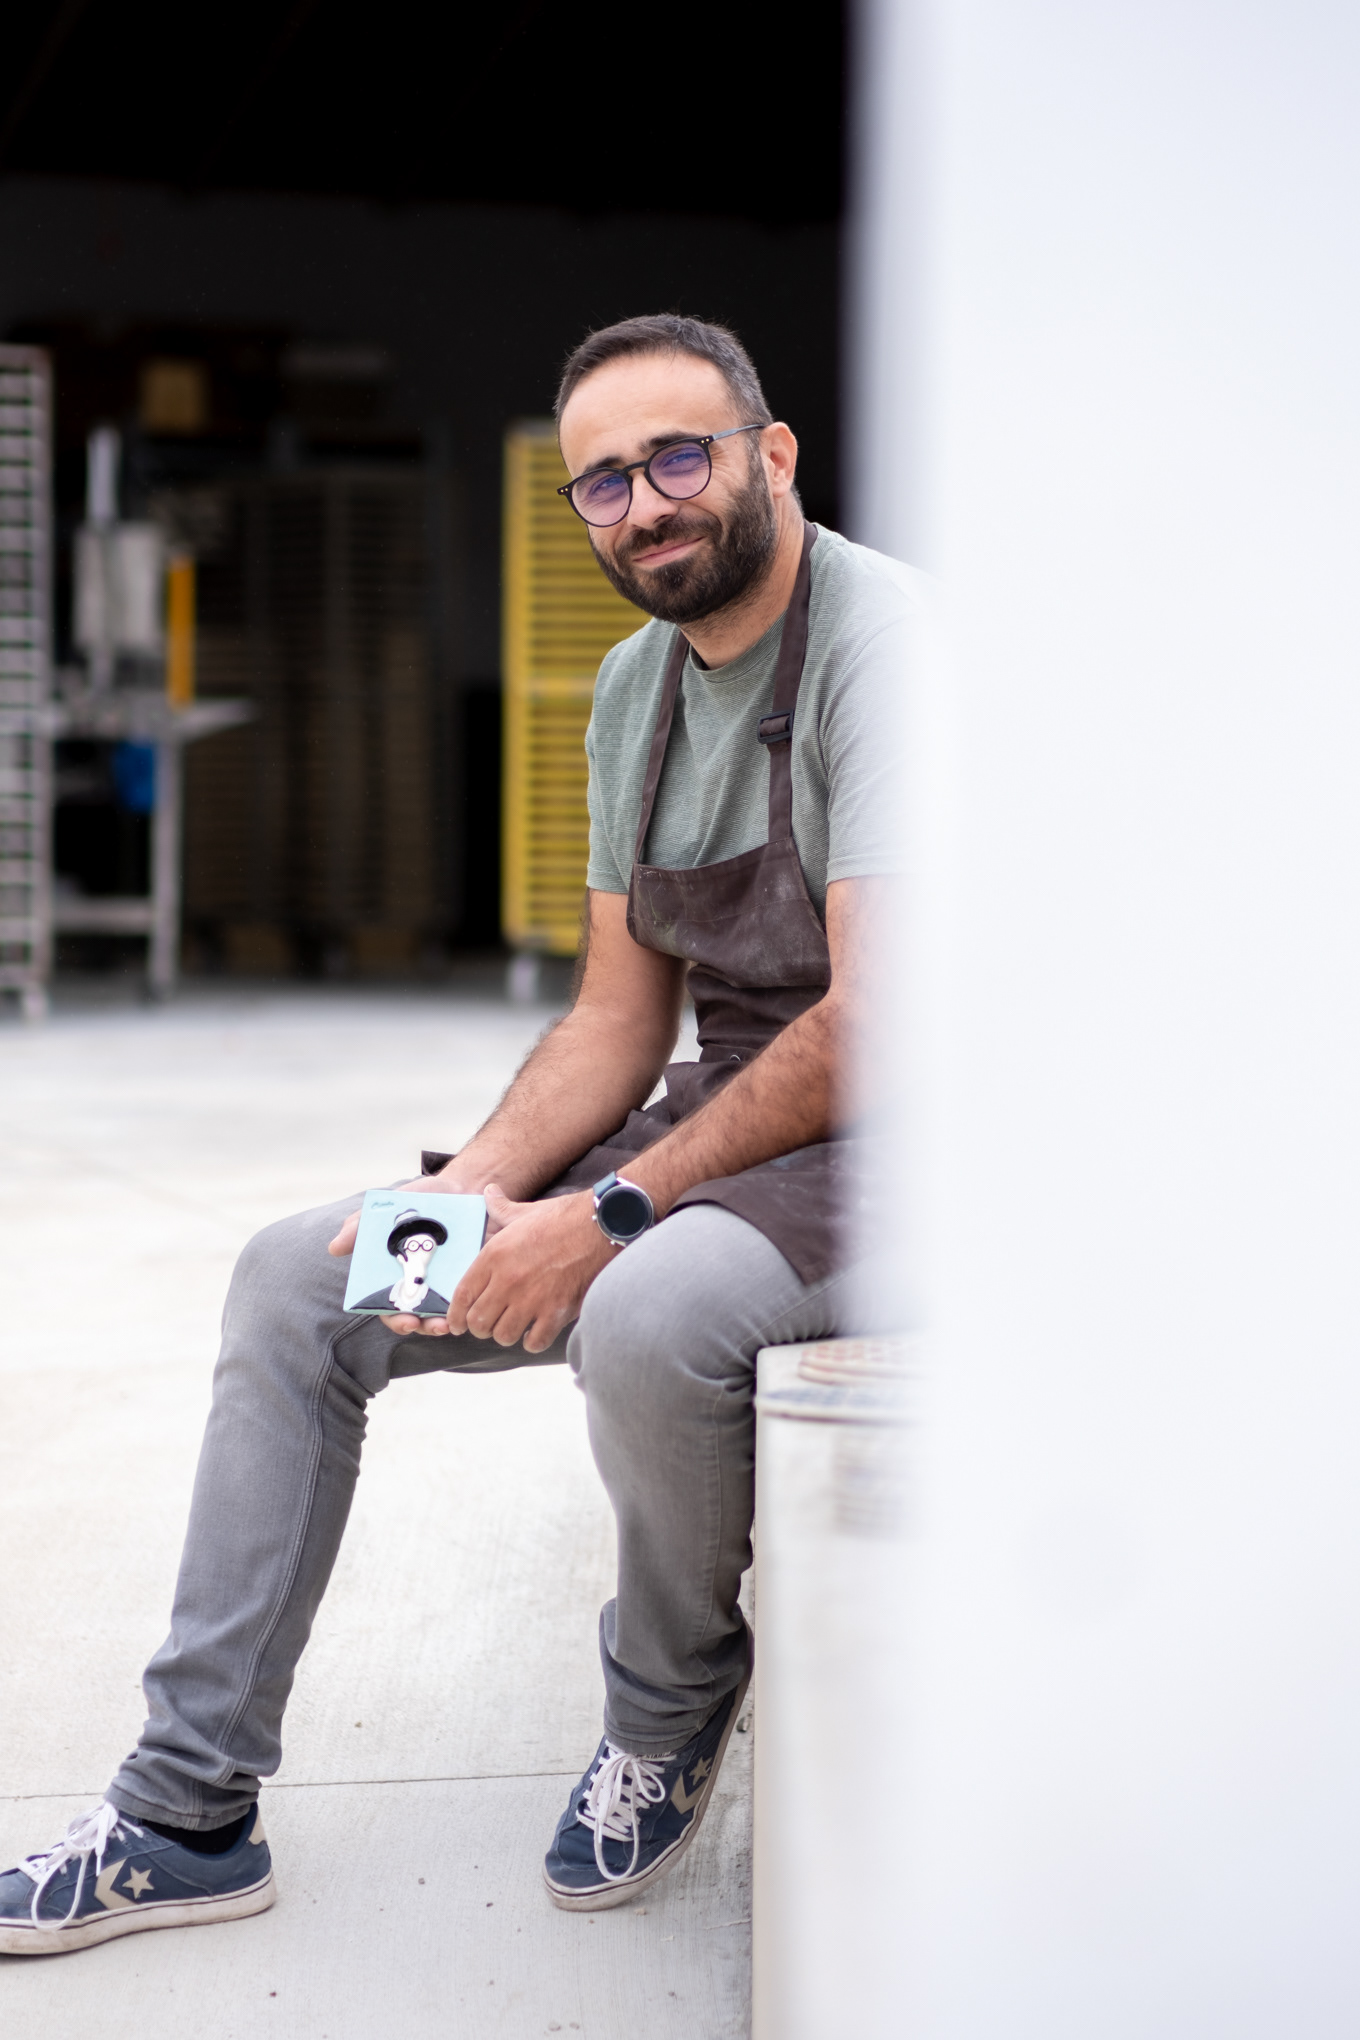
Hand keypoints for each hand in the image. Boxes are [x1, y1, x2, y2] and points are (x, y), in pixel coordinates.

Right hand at [326, 1169, 479, 1340]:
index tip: (406, 1321)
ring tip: (446, 1324)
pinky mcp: (470, 1276)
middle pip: (416, 1317)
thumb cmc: (418, 1202)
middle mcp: (421, 1285)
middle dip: (420, 1327)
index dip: (396, 1320)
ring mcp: (446, 1284)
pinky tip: (469, 1306)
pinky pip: (468, 1298)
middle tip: (425, 1325)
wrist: (459, 1187)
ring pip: (442, 1314)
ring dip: (441, 1324)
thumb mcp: (388, 1209)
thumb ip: (361, 1227)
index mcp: (398, 1276)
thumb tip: (334, 1248)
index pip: (392, 1308)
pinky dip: (466, 1306)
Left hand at [448, 1185, 613, 1353]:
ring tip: (514, 1327)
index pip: (463, 1296)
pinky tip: (536, 1332)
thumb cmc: (563, 1218)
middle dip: (481, 1327)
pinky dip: (532, 1341)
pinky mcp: (556, 1312)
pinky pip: (534, 1342)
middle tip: (489, 1324)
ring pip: (503, 1335)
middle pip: (478, 1322)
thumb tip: (489, 1192)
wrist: (599, 1226)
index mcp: (494, 1255)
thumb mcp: (524, 1211)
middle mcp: (508, 1280)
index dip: (455, 1316)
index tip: (455, 1325)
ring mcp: (532, 1299)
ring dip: (507, 1334)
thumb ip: (501, 1208)